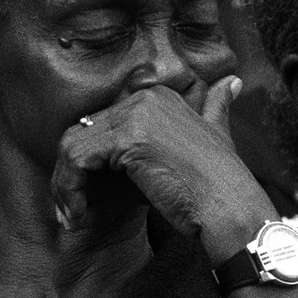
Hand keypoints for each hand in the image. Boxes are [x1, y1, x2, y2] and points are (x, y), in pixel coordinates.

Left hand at [51, 79, 272, 261]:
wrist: (231, 208)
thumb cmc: (219, 186)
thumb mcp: (218, 137)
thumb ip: (217, 107)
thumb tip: (234, 81)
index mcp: (158, 96)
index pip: (101, 125)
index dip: (87, 161)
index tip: (85, 194)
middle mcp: (145, 97)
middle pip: (82, 133)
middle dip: (68, 174)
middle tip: (67, 209)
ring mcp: (136, 115)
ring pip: (73, 146)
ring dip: (63, 185)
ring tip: (69, 216)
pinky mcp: (128, 139)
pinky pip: (77, 160)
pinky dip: (69, 189)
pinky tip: (77, 214)